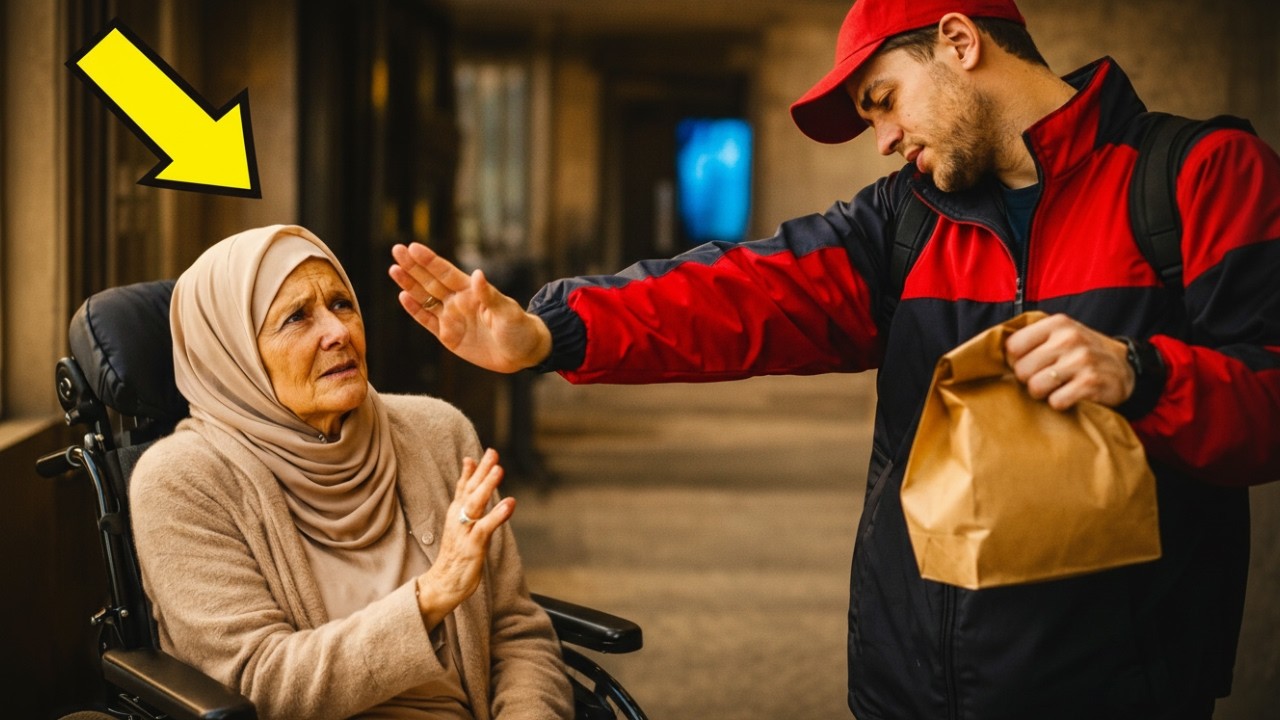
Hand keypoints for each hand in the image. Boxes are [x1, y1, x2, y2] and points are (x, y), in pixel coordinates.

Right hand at [388, 243, 551, 372]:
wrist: (522, 354)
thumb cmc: (519, 329)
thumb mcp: (507, 312)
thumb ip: (489, 296)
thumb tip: (478, 274)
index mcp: (472, 291)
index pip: (446, 272)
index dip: (429, 260)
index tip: (413, 247)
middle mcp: (458, 301)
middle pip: (430, 281)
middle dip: (413, 266)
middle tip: (396, 249)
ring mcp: (451, 317)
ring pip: (425, 297)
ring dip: (409, 284)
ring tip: (393, 269)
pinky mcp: (448, 335)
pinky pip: (427, 320)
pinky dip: (415, 309)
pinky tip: (402, 296)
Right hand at [414, 449, 515, 630]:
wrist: (443, 584)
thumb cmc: (456, 554)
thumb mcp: (461, 527)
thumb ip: (467, 508)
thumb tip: (473, 493)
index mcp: (456, 513)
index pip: (464, 486)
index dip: (474, 469)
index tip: (485, 452)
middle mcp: (458, 518)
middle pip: (470, 489)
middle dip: (482, 470)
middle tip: (493, 453)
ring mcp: (464, 531)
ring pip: (475, 504)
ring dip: (487, 486)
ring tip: (499, 470)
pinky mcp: (472, 546)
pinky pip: (485, 527)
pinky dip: (497, 515)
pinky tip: (509, 504)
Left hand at [1004, 313, 1134, 410]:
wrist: (1125, 369)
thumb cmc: (1081, 354)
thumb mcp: (1061, 335)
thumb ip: (1032, 339)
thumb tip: (992, 353)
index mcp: (1057, 323)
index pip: (1013, 346)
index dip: (1016, 361)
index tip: (1029, 364)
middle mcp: (1069, 338)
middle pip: (1022, 370)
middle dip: (1029, 380)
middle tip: (1044, 379)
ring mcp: (1081, 360)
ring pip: (1036, 387)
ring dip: (1043, 393)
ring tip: (1056, 387)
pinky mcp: (1091, 383)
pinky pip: (1056, 401)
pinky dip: (1060, 403)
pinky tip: (1070, 396)